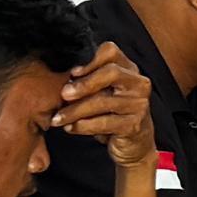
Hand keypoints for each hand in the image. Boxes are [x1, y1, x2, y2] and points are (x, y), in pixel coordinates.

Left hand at [52, 45, 158, 168]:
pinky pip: (104, 123)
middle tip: (64, 94)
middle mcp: (138, 83)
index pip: (111, 52)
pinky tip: (70, 128)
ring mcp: (138, 104)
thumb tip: (70, 76)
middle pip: (111, 72)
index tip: (73, 74)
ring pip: (103, 101)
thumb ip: (90, 81)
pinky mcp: (134, 125)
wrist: (134, 144)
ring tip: (58, 118)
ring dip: (75, 111)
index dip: (90, 61)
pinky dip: (83, 126)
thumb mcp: (103, 93)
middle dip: (84, 83)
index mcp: (129, 70)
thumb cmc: (113, 114)